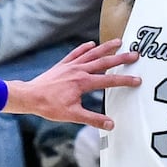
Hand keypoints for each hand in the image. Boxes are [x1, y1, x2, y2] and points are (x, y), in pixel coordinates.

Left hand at [4, 39, 141, 127]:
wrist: (30, 96)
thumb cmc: (49, 106)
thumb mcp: (72, 115)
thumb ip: (93, 119)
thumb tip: (111, 124)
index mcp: (83, 82)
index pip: (109, 80)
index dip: (124, 80)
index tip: (137, 80)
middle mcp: (79, 70)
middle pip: (104, 62)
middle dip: (121, 58)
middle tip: (135, 54)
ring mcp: (71, 66)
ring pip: (92, 54)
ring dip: (106, 47)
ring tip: (118, 42)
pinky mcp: (63, 65)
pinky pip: (76, 53)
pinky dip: (84, 48)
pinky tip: (91, 43)